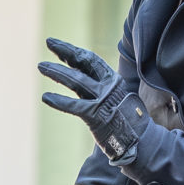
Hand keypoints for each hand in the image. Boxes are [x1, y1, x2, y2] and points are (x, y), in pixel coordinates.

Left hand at [39, 37, 149, 164]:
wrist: (142, 142)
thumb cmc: (129, 124)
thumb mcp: (117, 100)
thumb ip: (100, 91)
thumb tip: (83, 83)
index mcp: (113, 80)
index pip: (91, 60)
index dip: (74, 51)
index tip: (58, 46)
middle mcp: (108, 86)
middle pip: (84, 62)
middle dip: (65, 50)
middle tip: (49, 41)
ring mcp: (103, 99)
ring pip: (75, 80)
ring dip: (56, 71)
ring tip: (41, 65)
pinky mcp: (96, 115)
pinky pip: (74, 106)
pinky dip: (59, 101)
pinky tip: (45, 97)